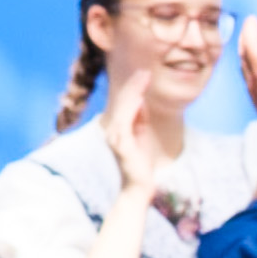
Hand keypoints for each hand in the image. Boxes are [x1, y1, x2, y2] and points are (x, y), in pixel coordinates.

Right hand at [100, 71, 169, 197]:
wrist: (139, 185)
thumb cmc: (141, 160)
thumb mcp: (141, 134)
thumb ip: (140, 118)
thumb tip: (141, 100)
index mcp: (116, 126)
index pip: (124, 103)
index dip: (134, 88)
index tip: (144, 74)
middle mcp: (112, 129)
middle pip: (123, 102)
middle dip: (134, 86)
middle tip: (145, 72)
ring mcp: (115, 137)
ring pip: (124, 109)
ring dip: (134, 93)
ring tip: (143, 79)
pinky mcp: (121, 145)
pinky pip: (126, 123)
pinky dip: (132, 110)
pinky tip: (140, 99)